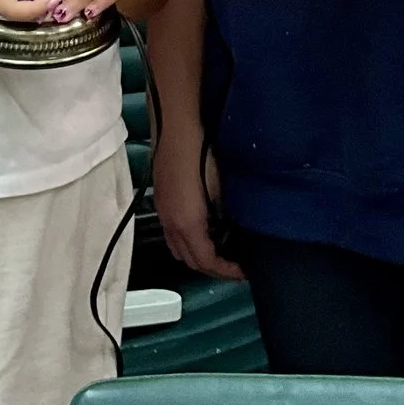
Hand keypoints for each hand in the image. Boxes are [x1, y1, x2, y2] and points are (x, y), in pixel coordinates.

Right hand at [152, 125, 243, 280]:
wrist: (176, 132)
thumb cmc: (202, 158)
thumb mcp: (220, 190)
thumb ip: (222, 217)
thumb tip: (229, 232)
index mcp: (189, 225)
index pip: (207, 262)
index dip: (226, 271)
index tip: (243, 272)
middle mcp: (172, 226)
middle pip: (190, 262)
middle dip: (212, 269)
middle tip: (232, 267)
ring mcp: (163, 215)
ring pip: (178, 250)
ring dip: (197, 258)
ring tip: (217, 253)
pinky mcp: (160, 204)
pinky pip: (171, 236)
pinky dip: (186, 243)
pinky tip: (200, 232)